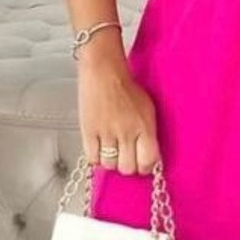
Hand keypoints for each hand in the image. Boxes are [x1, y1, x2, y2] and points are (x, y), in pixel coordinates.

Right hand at [77, 41, 160, 175]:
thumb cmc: (126, 87)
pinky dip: (96, 158)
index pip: (148, 160)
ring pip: (110, 165)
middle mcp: (127, 131)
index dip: (146, 166)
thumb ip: (149, 132)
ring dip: (112, 161)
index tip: (144, 163)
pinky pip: (93, 159)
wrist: (104, 72)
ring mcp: (107, 133)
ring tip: (113, 150)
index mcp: (145, 125)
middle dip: (129, 166)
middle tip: (127, 157)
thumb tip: (150, 154)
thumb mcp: (148, 108)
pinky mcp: (89, 132)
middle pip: (127, 168)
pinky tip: (100, 148)